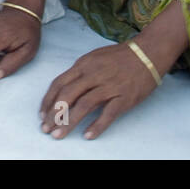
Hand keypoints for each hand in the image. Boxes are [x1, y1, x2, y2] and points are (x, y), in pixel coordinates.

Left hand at [39, 43, 161, 139]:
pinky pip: (108, 113)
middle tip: (46, 129)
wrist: (147, 53)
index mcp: (83, 65)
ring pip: (84, 105)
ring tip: (59, 135)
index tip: (42, 115)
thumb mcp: (94, 58)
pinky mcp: (124, 97)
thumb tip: (64, 90)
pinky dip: (97, 125)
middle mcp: (93, 75)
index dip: (48, 101)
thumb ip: (79, 73)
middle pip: (67, 96)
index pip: (59, 83)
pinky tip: (87, 136)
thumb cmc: (119, 57)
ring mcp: (109, 86)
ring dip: (69, 122)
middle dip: (54, 114)